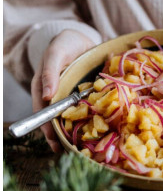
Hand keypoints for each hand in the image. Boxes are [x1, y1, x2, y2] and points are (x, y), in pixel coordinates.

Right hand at [31, 29, 95, 151]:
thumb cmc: (65, 43)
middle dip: (59, 135)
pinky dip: (86, 119)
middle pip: (55, 118)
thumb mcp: (56, 54)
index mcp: (44, 86)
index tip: (54, 142)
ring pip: (69, 116)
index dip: (47, 127)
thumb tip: (46, 96)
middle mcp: (56, 93)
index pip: (43, 111)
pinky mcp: (83, 94)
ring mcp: (70, 95)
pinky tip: (92, 129)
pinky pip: (84, 108)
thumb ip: (49, 72)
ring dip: (72, 131)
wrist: (81, 39)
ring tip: (79, 146)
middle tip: (66, 151)